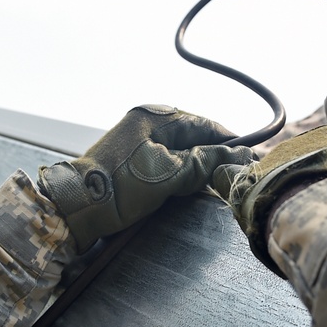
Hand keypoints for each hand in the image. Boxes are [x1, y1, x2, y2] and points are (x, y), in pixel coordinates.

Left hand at [39, 104, 251, 252]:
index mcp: (154, 117)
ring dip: (199, 168)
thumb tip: (238, 155)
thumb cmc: (118, 188)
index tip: (250, 155)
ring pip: (181, 153)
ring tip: (219, 184)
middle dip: (216, 155)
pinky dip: (183, 175)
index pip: (204, 123)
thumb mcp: (167, 175)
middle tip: (237, 174)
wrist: (75, 210)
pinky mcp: (132, 164)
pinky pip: (167, 164)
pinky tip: (194, 188)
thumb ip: (204, 162)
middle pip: (193, 137)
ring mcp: (138, 144)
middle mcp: (146, 124)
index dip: (229, 140)